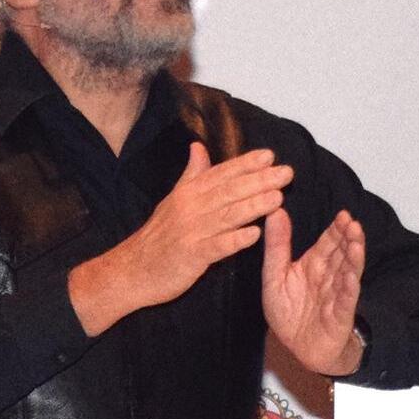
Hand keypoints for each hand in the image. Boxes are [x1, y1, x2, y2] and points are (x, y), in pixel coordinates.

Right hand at [69, 142, 293, 334]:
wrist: (132, 271)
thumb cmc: (157, 237)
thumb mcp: (172, 200)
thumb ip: (191, 175)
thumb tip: (199, 147)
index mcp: (188, 193)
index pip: (221, 174)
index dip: (245, 164)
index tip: (269, 155)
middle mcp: (190, 208)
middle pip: (229, 192)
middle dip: (259, 181)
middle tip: (287, 173)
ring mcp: (190, 232)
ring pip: (227, 216)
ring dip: (253, 206)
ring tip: (279, 198)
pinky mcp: (190, 257)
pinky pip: (216, 247)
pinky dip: (235, 240)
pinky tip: (255, 235)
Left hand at [262, 207, 365, 374]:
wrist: (298, 348)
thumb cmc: (289, 313)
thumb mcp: (274, 276)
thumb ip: (277, 245)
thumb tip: (276, 211)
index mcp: (314, 265)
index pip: (328, 243)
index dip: (336, 230)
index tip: (343, 214)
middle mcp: (329, 277)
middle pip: (341, 254)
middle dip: (348, 238)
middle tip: (352, 222)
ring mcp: (336, 294)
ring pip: (347, 272)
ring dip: (353, 257)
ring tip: (357, 241)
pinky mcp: (339, 314)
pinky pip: (345, 299)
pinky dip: (348, 287)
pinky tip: (351, 275)